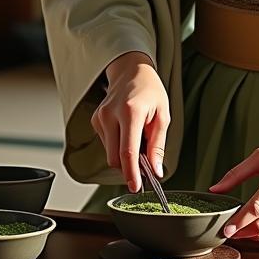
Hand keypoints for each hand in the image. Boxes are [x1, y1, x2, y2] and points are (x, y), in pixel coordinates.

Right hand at [91, 51, 168, 193]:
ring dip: (124, 155)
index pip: (128, 152)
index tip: (135, 187)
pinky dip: (118, 145)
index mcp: (130, 112)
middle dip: (129, 167)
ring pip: (109, 153)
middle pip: (114, 158)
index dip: (131, 174)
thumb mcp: (163, 116)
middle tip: (146, 163)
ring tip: (138, 138)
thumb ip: (158, 145)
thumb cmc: (150, 91)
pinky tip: (127, 132)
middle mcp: (110, 114)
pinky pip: (106, 144)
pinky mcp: (95, 120)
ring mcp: (100, 117)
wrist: (131, 71)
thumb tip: (156, 171)